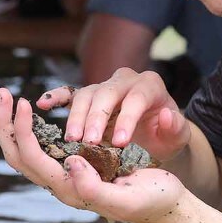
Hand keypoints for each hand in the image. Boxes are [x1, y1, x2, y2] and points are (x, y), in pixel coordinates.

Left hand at [0, 89, 189, 222]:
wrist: (167, 204)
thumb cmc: (152, 200)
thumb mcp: (128, 198)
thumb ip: (95, 189)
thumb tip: (69, 165)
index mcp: (71, 191)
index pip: (32, 159)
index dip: (22, 131)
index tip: (24, 102)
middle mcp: (63, 183)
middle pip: (18, 156)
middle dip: (4, 125)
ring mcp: (67, 174)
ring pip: (26, 150)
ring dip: (10, 124)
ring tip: (1, 98)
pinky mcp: (76, 163)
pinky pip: (43, 145)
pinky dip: (27, 127)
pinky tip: (27, 109)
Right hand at [36, 68, 189, 161]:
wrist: (154, 136)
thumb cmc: (166, 137)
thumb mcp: (179, 137)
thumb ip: (177, 128)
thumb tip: (167, 114)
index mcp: (149, 85)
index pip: (136, 98)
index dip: (127, 118)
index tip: (119, 142)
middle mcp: (125, 80)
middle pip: (106, 93)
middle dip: (96, 117)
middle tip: (88, 142)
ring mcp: (104, 86)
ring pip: (86, 94)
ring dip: (76, 116)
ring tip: (72, 140)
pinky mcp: (89, 97)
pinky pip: (70, 93)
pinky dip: (56, 96)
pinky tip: (42, 104)